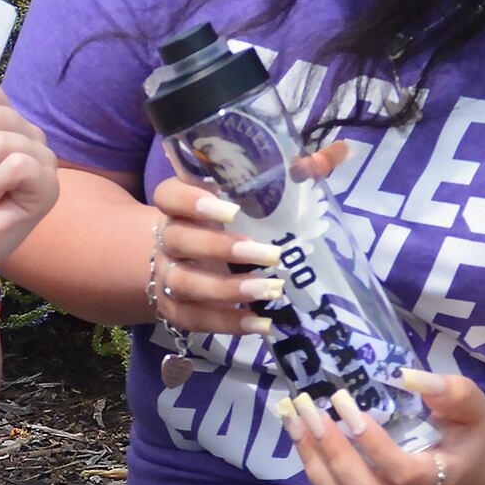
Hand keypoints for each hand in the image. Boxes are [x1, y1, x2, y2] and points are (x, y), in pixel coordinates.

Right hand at [146, 175, 302, 338]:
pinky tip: (262, 323)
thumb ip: (263, 185)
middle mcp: (166, 239)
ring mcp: (166, 275)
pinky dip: (228, 323)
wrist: (179, 260)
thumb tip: (318, 162)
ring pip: (185, 282)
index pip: (168, 196)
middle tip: (272, 254)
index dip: (192, 201)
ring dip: (228, 289)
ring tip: (270, 289)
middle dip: (222, 248)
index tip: (232, 211)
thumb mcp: (232, 201)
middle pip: (179, 240)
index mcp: (176, 206)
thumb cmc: (219, 223)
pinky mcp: (173, 308)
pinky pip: (194, 319)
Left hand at [279, 368, 484, 484]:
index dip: (373, 445)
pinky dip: (315, 474)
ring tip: (296, 422)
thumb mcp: (471, 409)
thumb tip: (407, 377)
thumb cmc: (465, 437)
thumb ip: (451, 392)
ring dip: (315, 462)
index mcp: (442, 479)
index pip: (404, 472)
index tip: (347, 407)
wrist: (466, 479)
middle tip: (310, 411)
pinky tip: (303, 440)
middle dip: (333, 451)